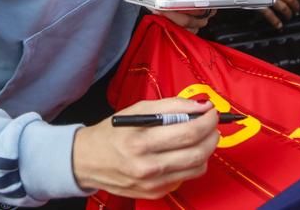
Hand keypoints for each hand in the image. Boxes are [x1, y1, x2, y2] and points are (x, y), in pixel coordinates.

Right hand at [72, 98, 218, 198]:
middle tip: (212, 125)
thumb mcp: (138, 110)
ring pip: (196, 168)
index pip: (188, 133)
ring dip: (205, 150)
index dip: (207, 121)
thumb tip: (201, 106)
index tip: (212, 112)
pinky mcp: (155, 193)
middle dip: (212, 135)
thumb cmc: (113, 133)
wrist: (88, 161)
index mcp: (141, 142)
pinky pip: (185, 178)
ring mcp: (152, 184)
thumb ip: (171, 106)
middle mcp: (147, 167)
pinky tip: (180, 153)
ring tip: (199, 138)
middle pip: (197, 153)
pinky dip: (190, 164)